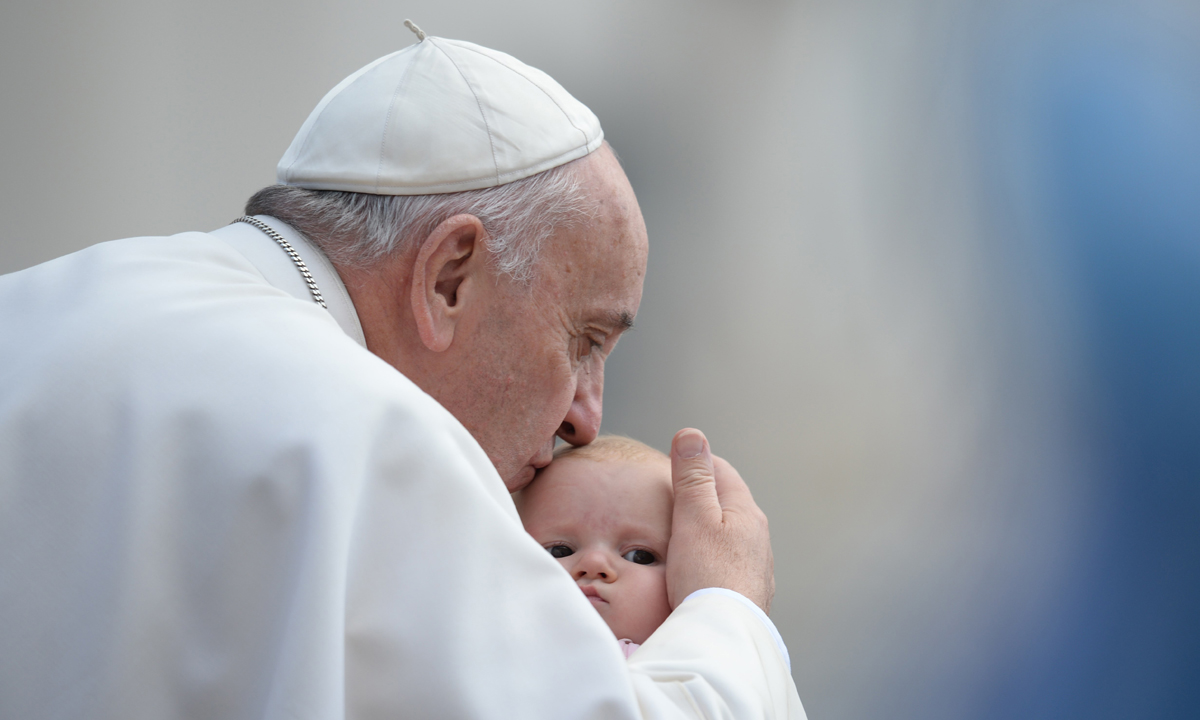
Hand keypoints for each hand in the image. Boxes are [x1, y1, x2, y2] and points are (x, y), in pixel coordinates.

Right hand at [666, 428, 775, 612]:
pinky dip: (712, 556)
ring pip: (729, 534)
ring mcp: (756, 566)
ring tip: (681, 534)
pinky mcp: (747, 592)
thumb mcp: (694, 517)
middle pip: (727, 502)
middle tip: (670, 499)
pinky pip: (728, 562)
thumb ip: (692, 476)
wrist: (724, 635)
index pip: (722, 471)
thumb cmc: (707, 575)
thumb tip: (692, 434)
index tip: (670, 466)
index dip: (695, 463)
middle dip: (700, 496)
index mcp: (746, 512)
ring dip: (707, 528)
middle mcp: (758, 537)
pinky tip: (697, 569)